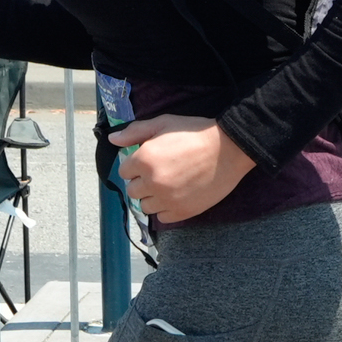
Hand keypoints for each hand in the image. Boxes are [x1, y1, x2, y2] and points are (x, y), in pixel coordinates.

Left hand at [110, 115, 256, 224]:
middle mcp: (152, 183)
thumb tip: (112, 139)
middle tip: (159, 172)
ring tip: (168, 185)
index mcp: (144, 160)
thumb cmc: (194, 133)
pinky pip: (162, 217)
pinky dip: (166, 208)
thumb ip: (134, 132)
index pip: (124, 171)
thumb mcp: (163, 123)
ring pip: (145, 206)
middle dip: (142, 182)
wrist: (228, 149)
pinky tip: (177, 195)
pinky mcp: (182, 212)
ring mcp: (167, 200)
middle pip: (132, 191)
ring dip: (152, 197)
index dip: (135, 165)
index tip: (148, 161)